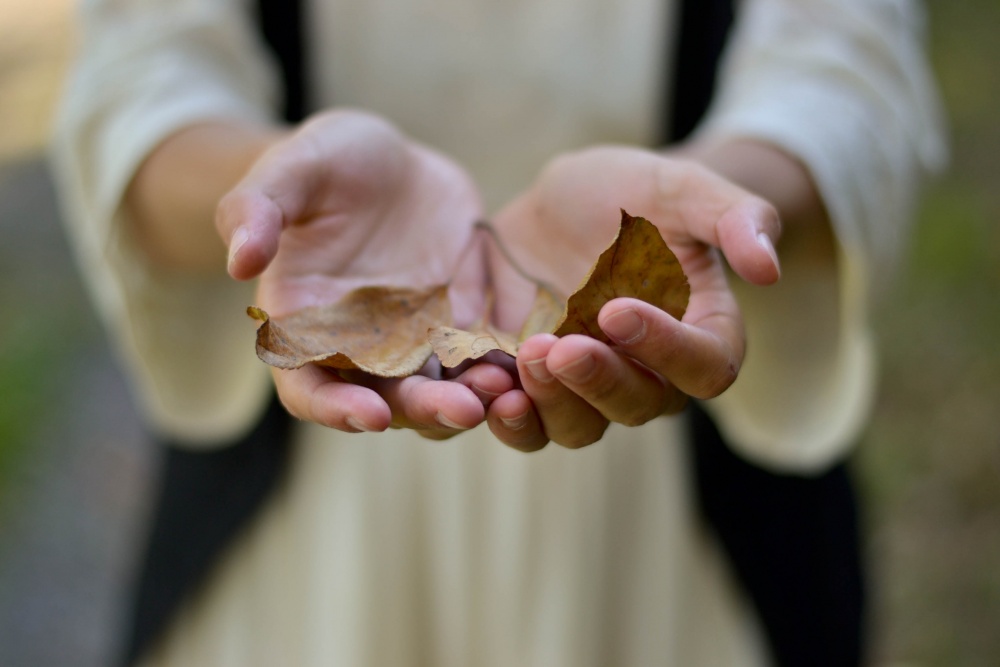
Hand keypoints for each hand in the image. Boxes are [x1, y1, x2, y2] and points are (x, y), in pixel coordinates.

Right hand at [216, 110, 512, 436]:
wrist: (392, 162)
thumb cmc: (328, 163)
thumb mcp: (292, 169)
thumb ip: (258, 208)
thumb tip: (238, 260)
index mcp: (308, 324)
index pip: (309, 387)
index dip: (335, 408)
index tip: (370, 416)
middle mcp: (363, 347)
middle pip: (389, 400)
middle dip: (424, 409)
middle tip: (465, 407)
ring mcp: (420, 341)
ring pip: (444, 390)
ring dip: (473, 399)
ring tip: (506, 386)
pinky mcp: (466, 325)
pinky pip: (487, 359)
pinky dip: (508, 367)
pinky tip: (537, 359)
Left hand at [484, 145, 781, 450]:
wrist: (562, 205)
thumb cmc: (632, 194)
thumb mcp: (679, 187)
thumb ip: (733, 216)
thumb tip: (769, 269)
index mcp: (700, 330)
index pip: (706, 366)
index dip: (667, 349)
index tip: (617, 309)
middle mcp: (650, 371)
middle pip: (640, 406)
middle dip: (600, 382)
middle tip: (558, 347)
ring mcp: (590, 385)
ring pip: (583, 428)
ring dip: (552, 407)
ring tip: (521, 365)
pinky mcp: (538, 386)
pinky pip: (530, 425)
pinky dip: (510, 418)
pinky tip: (485, 392)